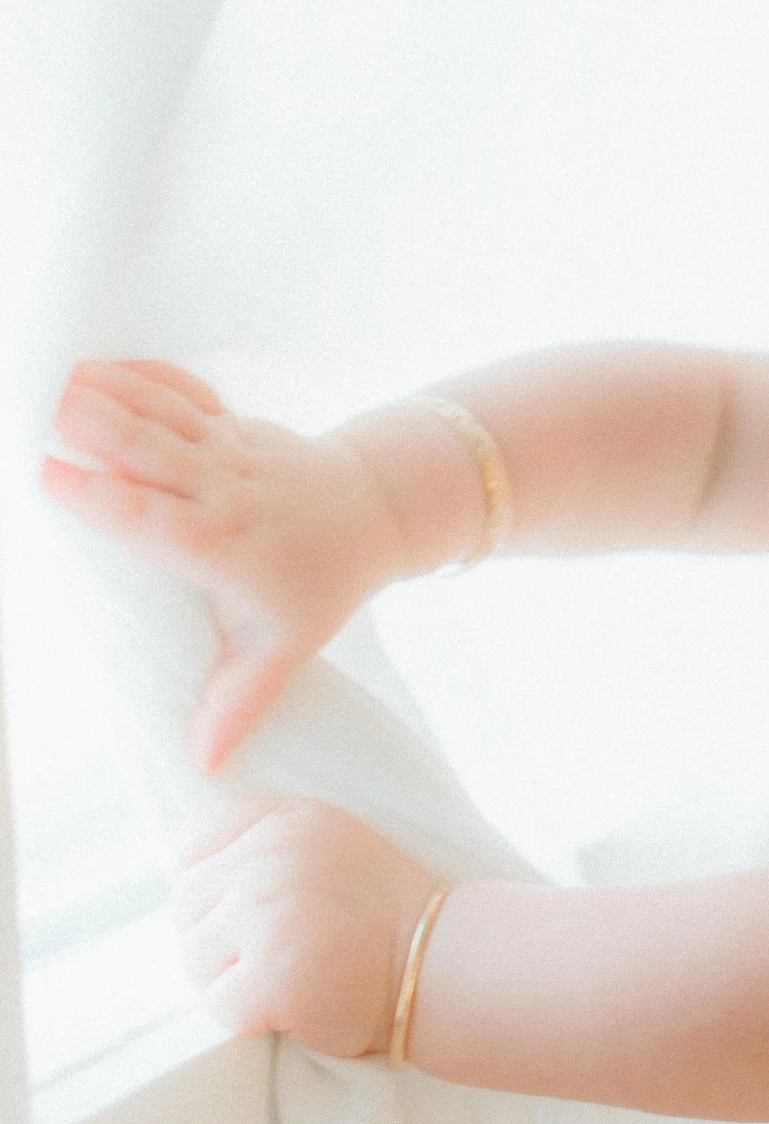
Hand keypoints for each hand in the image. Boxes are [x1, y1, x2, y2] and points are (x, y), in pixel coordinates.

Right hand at [40, 359, 409, 771]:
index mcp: (224, 545)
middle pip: (151, 452)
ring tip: (52, 376)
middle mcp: (224, 490)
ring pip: (164, 415)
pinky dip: (144, 375)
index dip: (102, 496)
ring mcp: (231, 450)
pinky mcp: (235, 426)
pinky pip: (186, 395)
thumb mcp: (287, 646)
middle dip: (93, 427)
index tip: (48, 474)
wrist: (377, 510)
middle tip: (35, 409)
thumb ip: (240, 700)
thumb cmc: (322, 583)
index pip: (154, 518)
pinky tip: (97, 361)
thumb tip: (203, 763)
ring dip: (109, 392)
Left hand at [173, 799, 442, 1059]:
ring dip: (233, 976)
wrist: (440, 964)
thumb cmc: (380, 912)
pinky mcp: (270, 977)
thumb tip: (184, 867)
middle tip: (287, 944)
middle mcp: (271, 857)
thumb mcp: (330, 842)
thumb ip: (265, 838)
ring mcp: (268, 915)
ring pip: (194, 958)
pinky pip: (220, 1004)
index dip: (211, 879)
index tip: (251, 901)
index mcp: (285, 819)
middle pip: (184, 906)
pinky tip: (297, 1000)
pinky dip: (251, 1015)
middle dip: (222, 936)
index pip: (191, 839)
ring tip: (294, 970)